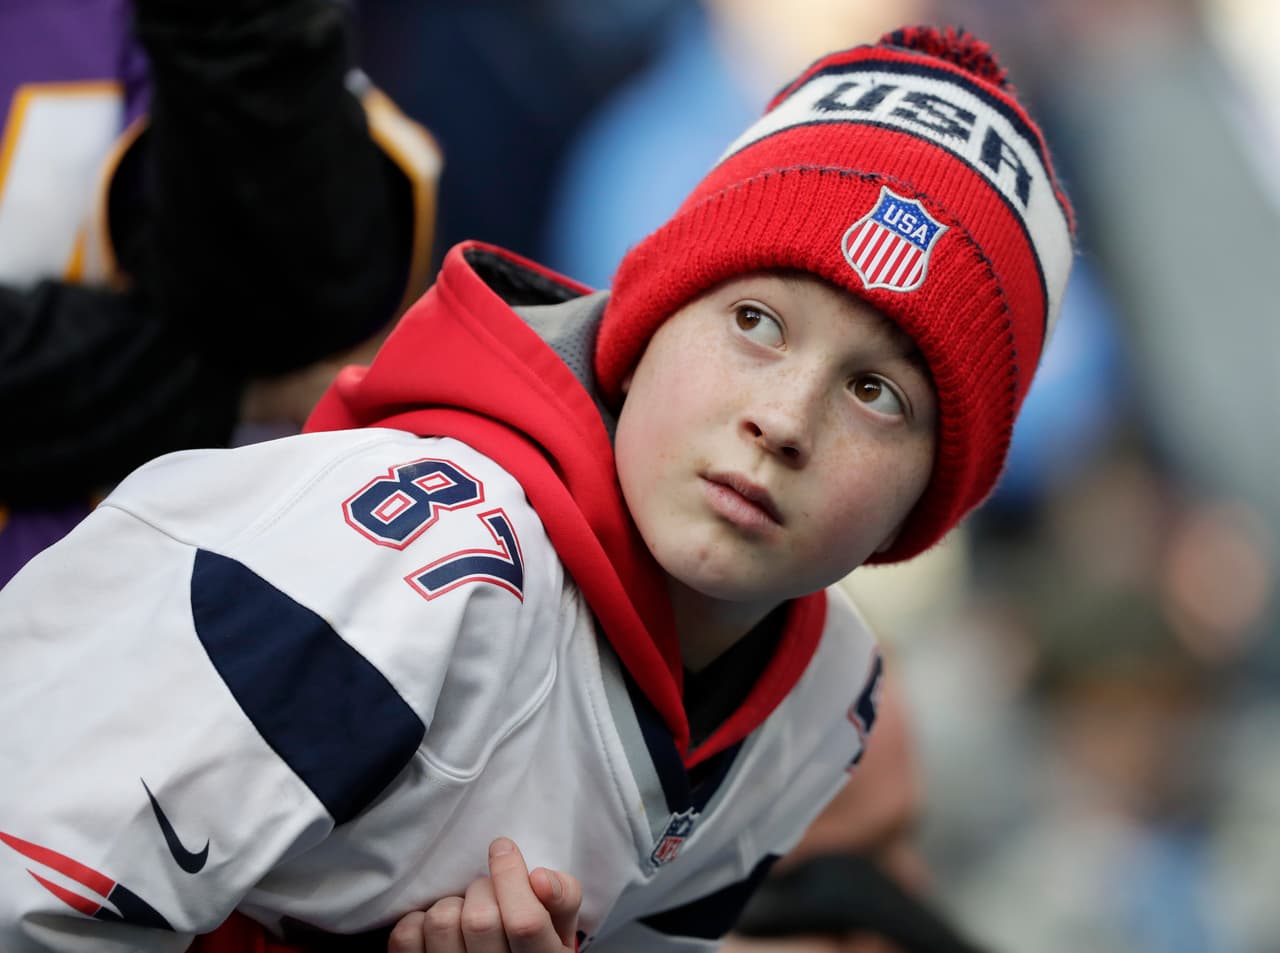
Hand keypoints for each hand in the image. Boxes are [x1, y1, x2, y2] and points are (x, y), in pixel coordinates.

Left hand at [388, 838, 580, 952]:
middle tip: (488, 892)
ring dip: (452, 904)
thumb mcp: (562, 928)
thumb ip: (563, 899)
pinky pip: (406, 936)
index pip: (525, 922)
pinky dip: (418, 920)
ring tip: (464, 912)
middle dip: (482, 888)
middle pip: (479, 920)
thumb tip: (539, 876)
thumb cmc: (534, 946)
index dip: (511, 877)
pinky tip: (438, 928)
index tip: (502, 848)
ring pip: (441, 922)